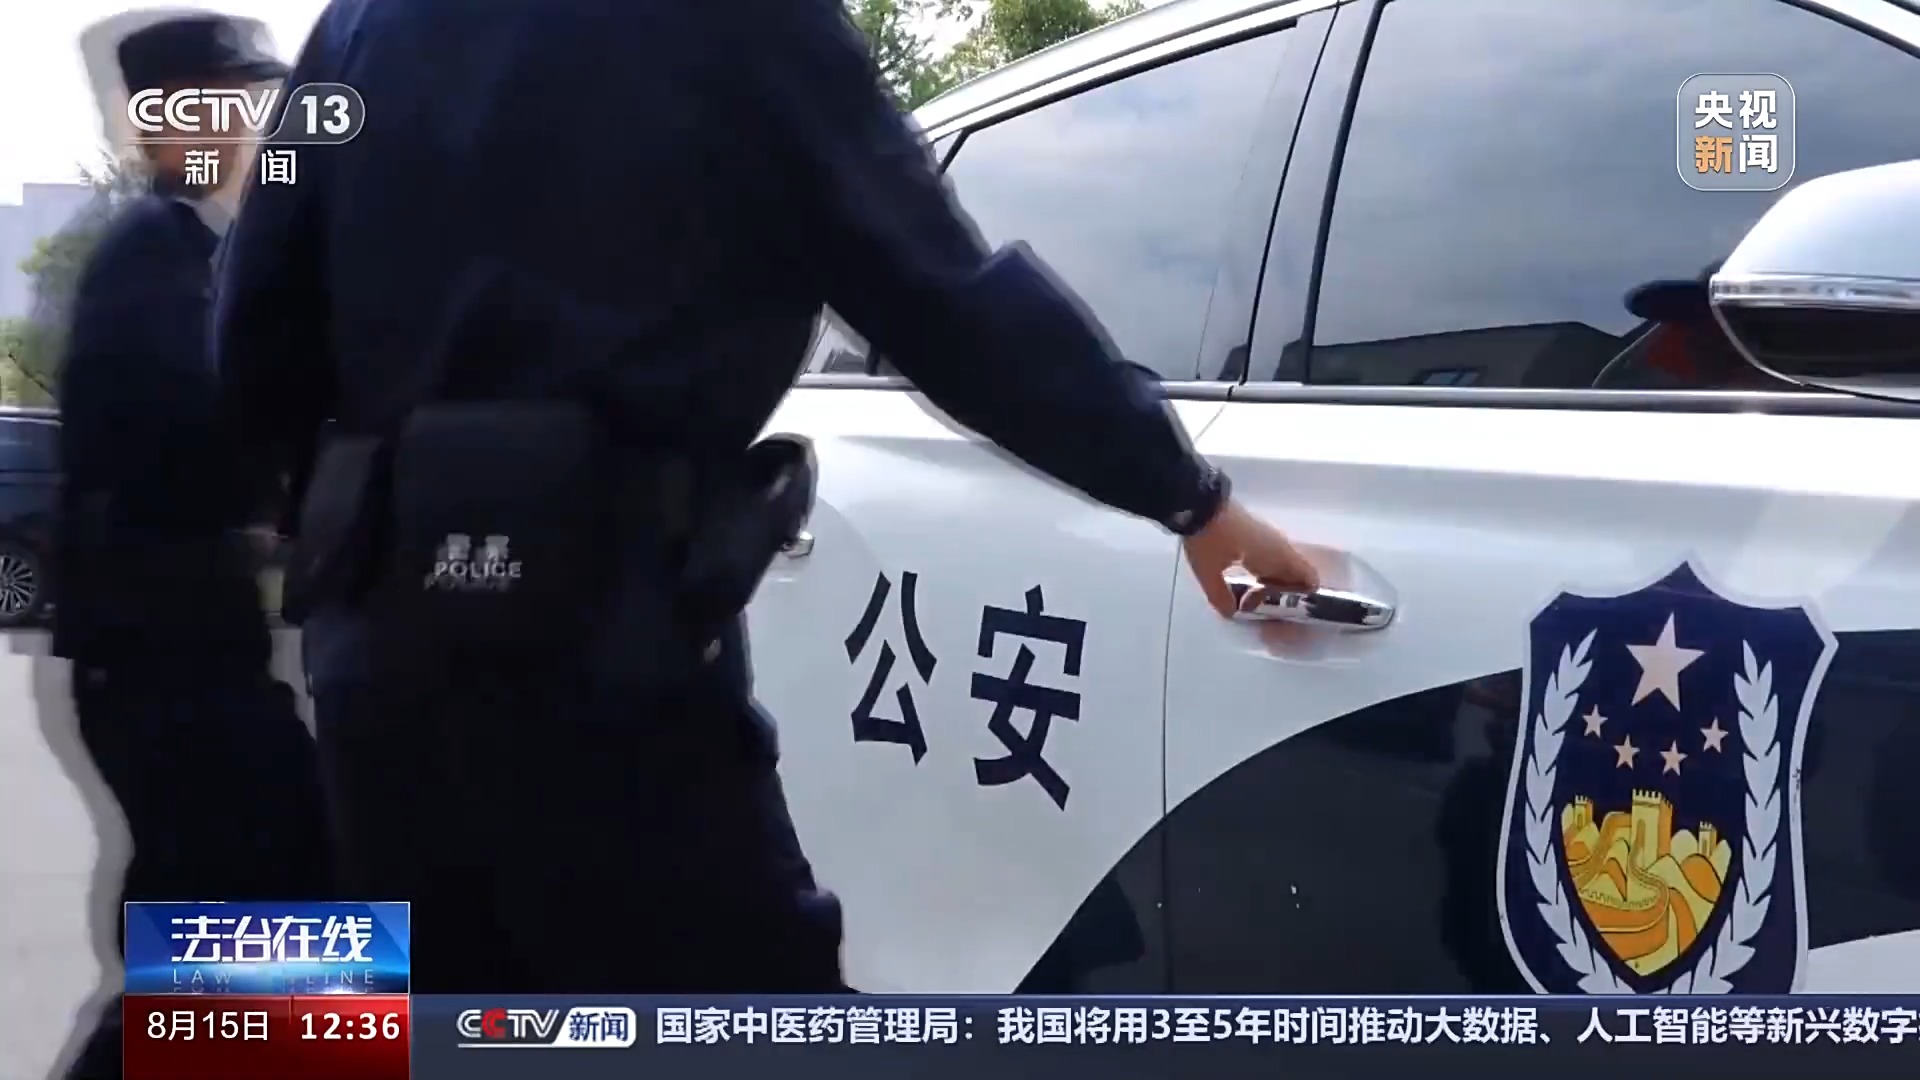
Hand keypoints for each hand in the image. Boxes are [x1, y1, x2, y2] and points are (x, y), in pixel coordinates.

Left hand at [1182, 498, 1319, 617]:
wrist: (1196, 501)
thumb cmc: (1208, 539)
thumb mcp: (1209, 573)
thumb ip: (1221, 596)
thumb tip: (1231, 612)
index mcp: (1275, 556)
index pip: (1307, 578)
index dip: (1300, 598)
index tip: (1279, 609)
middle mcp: (1278, 545)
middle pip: (1294, 573)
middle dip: (1281, 592)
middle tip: (1256, 604)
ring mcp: (1268, 534)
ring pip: (1281, 563)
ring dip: (1270, 579)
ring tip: (1247, 592)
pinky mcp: (1256, 528)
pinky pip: (1270, 553)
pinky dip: (1264, 567)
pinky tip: (1243, 573)